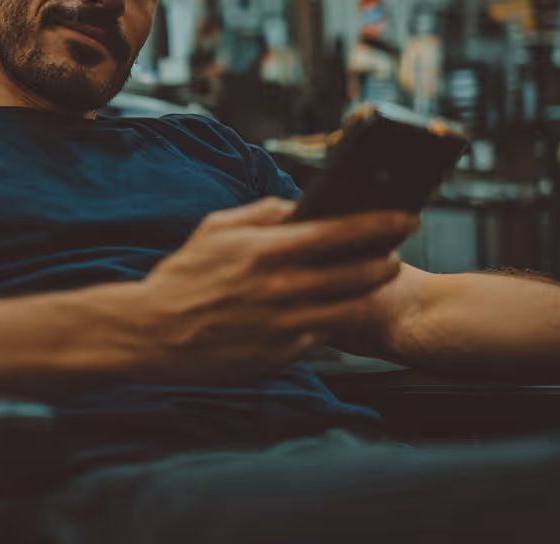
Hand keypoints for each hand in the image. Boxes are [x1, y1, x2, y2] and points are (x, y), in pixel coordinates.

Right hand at [136, 197, 418, 383]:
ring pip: (349, 309)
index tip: (405, 217)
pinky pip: (323, 338)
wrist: (154, 333)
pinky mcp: (280, 356)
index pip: (338, 231)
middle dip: (384, 261)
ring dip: (369, 293)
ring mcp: (283, 326)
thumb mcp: (215, 228)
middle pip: (355, 273)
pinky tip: (337, 311)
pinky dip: (335, 322)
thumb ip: (261, 212)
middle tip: (395, 253)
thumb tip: (298, 204)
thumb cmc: (184, 275)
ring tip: (376, 281)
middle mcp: (281, 289)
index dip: (379, 224)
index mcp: (266, 250)